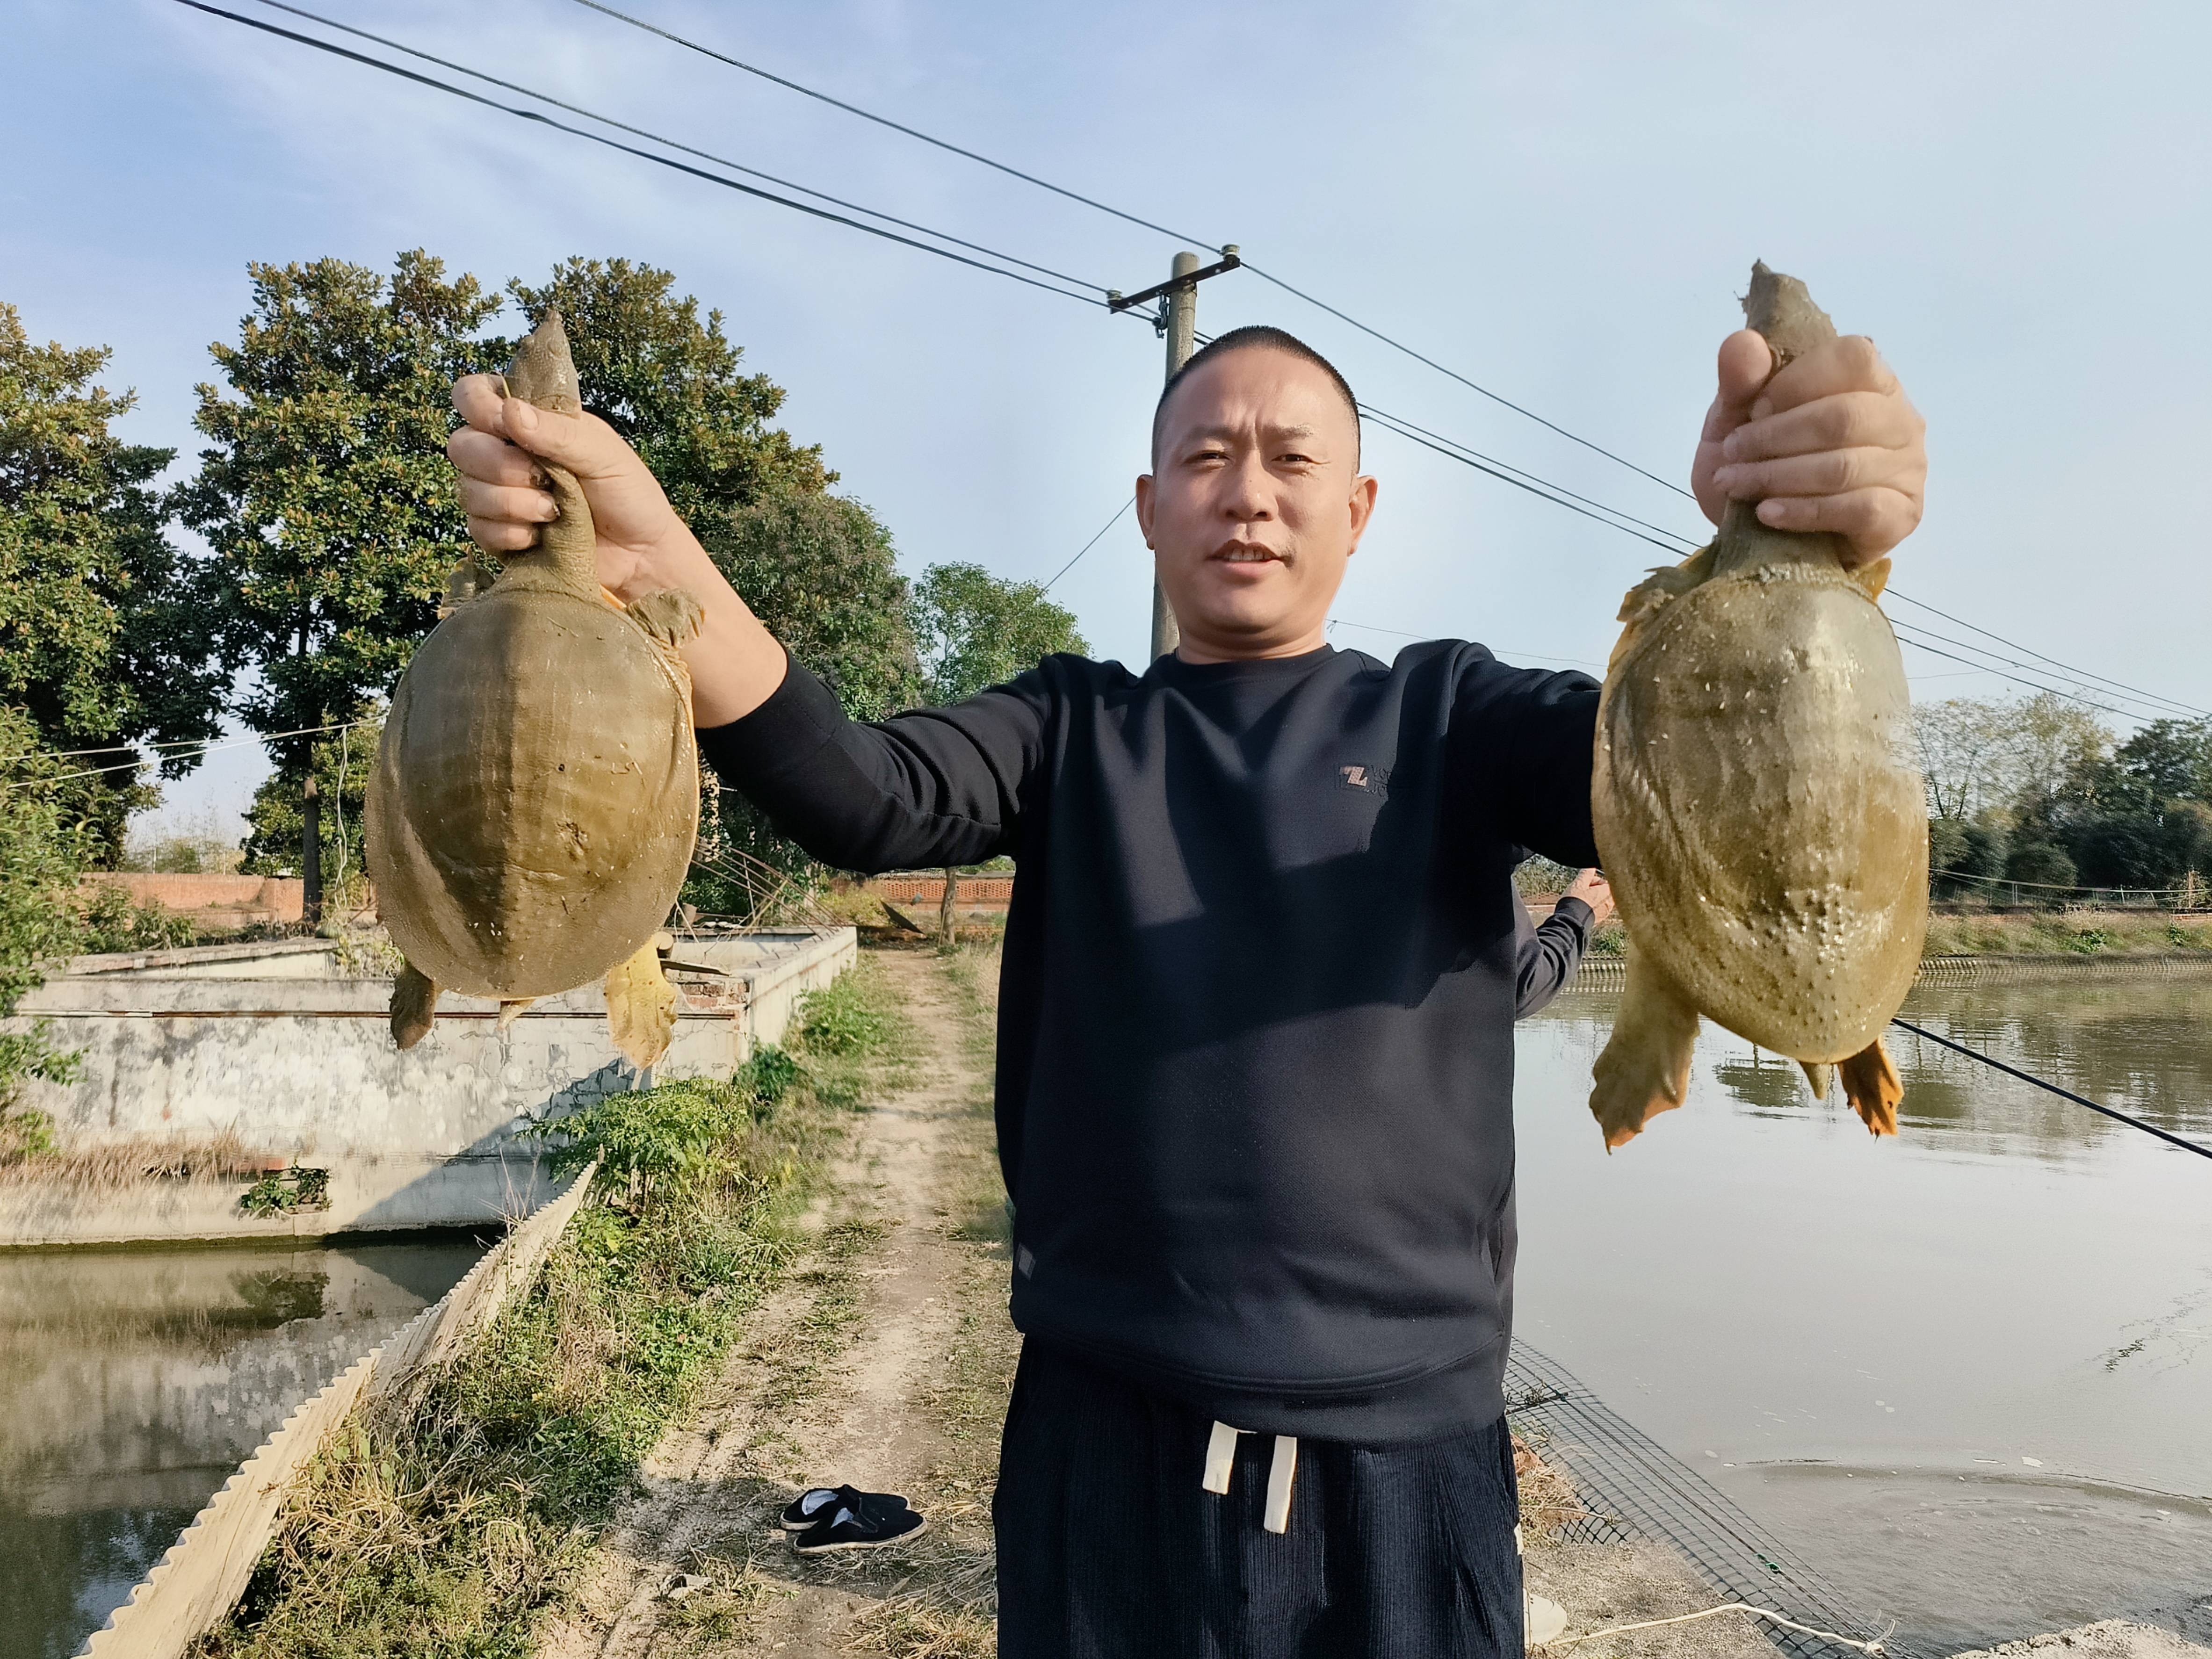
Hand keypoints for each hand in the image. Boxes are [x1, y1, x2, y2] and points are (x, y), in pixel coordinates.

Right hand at [447, 374, 687, 601]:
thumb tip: (509, 411)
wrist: (642, 557)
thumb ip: (558, 432)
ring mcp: (501, 496)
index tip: (505, 425)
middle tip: (541, 477)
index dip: (477, 406)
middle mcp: (508, 454)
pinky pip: (479, 529)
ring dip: (511, 502)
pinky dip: (510, 533)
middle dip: (497, 463)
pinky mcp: (501, 536)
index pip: (475, 396)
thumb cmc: (630, 496)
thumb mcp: (603, 454)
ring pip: (467, 490)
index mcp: (532, 422)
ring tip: (553, 511)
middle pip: (461, 445)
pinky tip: (540, 537)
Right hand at [1564, 868, 1614, 925]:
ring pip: (1601, 901)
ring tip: (1580, 900)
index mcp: (1608, 892)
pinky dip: (1591, 907)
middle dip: (1594, 889)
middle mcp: (1609, 903)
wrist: (1571, 922)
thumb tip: (1590, 868)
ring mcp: (1605, 912)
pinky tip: (1581, 907)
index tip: (1585, 882)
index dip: (1594, 880)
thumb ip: (1586, 873)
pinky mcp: (1599, 920)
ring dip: (1592, 898)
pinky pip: (1597, 909)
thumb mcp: (1579, 883)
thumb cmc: (1576, 902)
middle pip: (1604, 891)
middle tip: (1582, 890)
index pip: (1605, 880)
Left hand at [1690, 331, 1925, 565]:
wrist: (1767, 536)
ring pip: (1844, 466)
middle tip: (1731, 454)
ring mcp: (1908, 468)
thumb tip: (1742, 342)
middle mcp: (1900, 418)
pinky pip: (1859, 508)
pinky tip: (1768, 515)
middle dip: (1775, 437)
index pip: (1852, 358)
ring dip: (1778, 476)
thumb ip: (1741, 380)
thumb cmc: (1762, 464)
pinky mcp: (1901, 515)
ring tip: (1736, 485)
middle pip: (1843, 416)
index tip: (1752, 411)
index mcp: (1871, 380)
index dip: (1796, 382)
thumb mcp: (1737, 419)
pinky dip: (1804, 511)